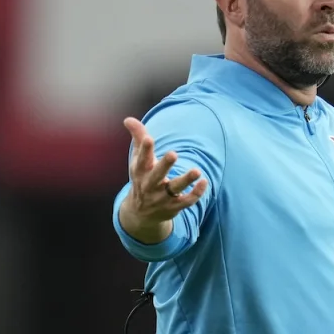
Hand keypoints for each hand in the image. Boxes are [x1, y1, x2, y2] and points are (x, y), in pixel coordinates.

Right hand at [119, 117, 206, 242]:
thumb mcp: (138, 160)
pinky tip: (205, 182)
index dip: (144, 149)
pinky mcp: (174, 206)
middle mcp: (150, 185)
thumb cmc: (142, 178)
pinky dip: (196, 193)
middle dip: (164, 165)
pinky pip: (186, 201)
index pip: (141, 160)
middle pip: (157, 175)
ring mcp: (162, 197)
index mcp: (141, 171)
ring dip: (185, 180)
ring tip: (197, 171)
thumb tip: (128, 119)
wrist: (141, 214)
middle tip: (173, 153)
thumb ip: (137, 138)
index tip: (148, 138)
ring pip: (174, 189)